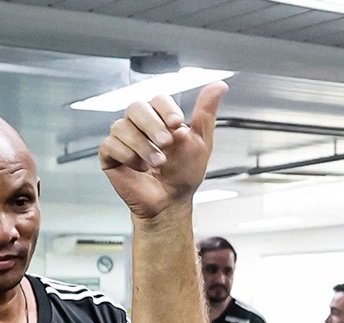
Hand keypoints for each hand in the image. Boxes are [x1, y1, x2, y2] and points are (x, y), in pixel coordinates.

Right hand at [99, 82, 227, 219]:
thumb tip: (220, 85)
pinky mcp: (110, 155)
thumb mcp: (201, 142)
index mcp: (160, 119)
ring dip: (144, 147)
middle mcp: (139, 125)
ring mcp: (123, 138)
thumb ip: (205, 113)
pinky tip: (139, 168)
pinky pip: (110, 145)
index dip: (165, 109)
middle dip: (152, 126)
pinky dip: (128, 157)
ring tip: (158, 163)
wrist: (171, 201)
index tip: (177, 124)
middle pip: (135, 107)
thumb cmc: (184, 173)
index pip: (157, 99)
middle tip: (167, 144)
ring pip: (121, 127)